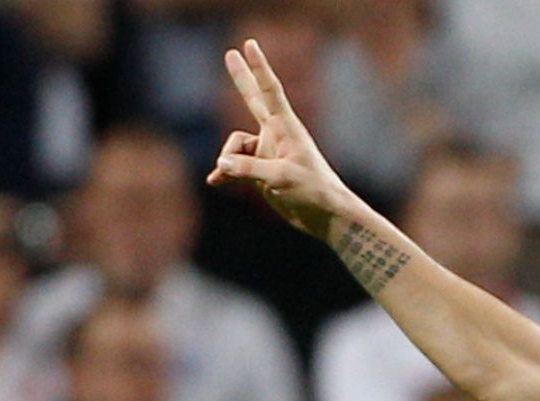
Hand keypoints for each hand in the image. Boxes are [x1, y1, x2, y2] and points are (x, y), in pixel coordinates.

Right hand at [210, 40, 352, 241]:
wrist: (324, 216)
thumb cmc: (312, 191)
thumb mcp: (280, 178)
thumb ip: (249, 168)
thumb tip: (221, 165)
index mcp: (285, 128)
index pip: (269, 90)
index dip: (258, 67)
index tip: (249, 45)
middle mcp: (275, 135)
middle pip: (252, 99)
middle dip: (241, 78)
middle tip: (230, 53)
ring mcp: (267, 152)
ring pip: (234, 147)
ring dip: (229, 162)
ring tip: (233, 178)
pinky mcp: (261, 171)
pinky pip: (234, 167)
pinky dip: (225, 173)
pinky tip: (215, 181)